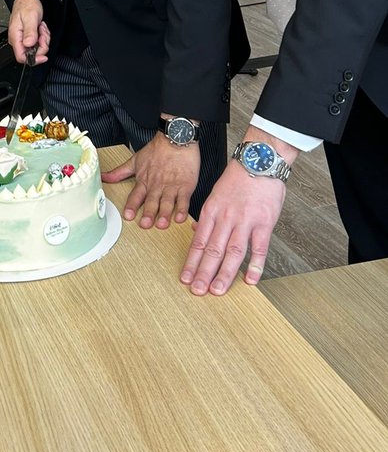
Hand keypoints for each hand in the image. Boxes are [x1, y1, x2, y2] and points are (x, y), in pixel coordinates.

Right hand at [8, 0, 50, 63]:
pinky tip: (40, 28)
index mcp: (15, 37)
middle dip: (41, 45)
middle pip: (31, 54)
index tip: (43, 56)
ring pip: (37, 48)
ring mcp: (23, 39)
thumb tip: (29, 44)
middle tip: (43, 34)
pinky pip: (38, 43)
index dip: (33, 59)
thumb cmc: (26, 6)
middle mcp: (18, 40)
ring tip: (41, 28)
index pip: (21, 57)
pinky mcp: (28, 38)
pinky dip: (43, 36)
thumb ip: (30, 32)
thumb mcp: (30, 17)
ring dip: (43, 39)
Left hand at [102, 132, 199, 228]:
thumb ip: (119, 172)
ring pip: (167, 203)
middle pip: (152, 201)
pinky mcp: (185, 186)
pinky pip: (184, 200)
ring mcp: (172, 186)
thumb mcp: (135, 160)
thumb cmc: (157, 150)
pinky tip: (180, 218)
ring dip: (165, 214)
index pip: (136, 196)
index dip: (132, 206)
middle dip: (148, 214)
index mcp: (145, 181)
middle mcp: (157, 185)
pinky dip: (182, 209)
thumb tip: (104, 177)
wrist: (176, 138)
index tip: (128, 216)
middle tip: (145, 224)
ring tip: (162, 224)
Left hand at [179, 126, 294, 294]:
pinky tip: (250, 280)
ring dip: (224, 273)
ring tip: (217, 290)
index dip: (191, 262)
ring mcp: (245, 221)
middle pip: (213, 250)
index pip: (199, 242)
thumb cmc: (238, 177)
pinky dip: (256, 265)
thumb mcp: (216, 194)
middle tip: (197, 290)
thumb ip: (208, 216)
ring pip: (233, 252)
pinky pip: (260, 248)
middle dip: (203, 272)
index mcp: (212, 211)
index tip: (185, 278)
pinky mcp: (264, 223)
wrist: (259, 160)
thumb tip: (197, 233)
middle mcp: (226, 218)